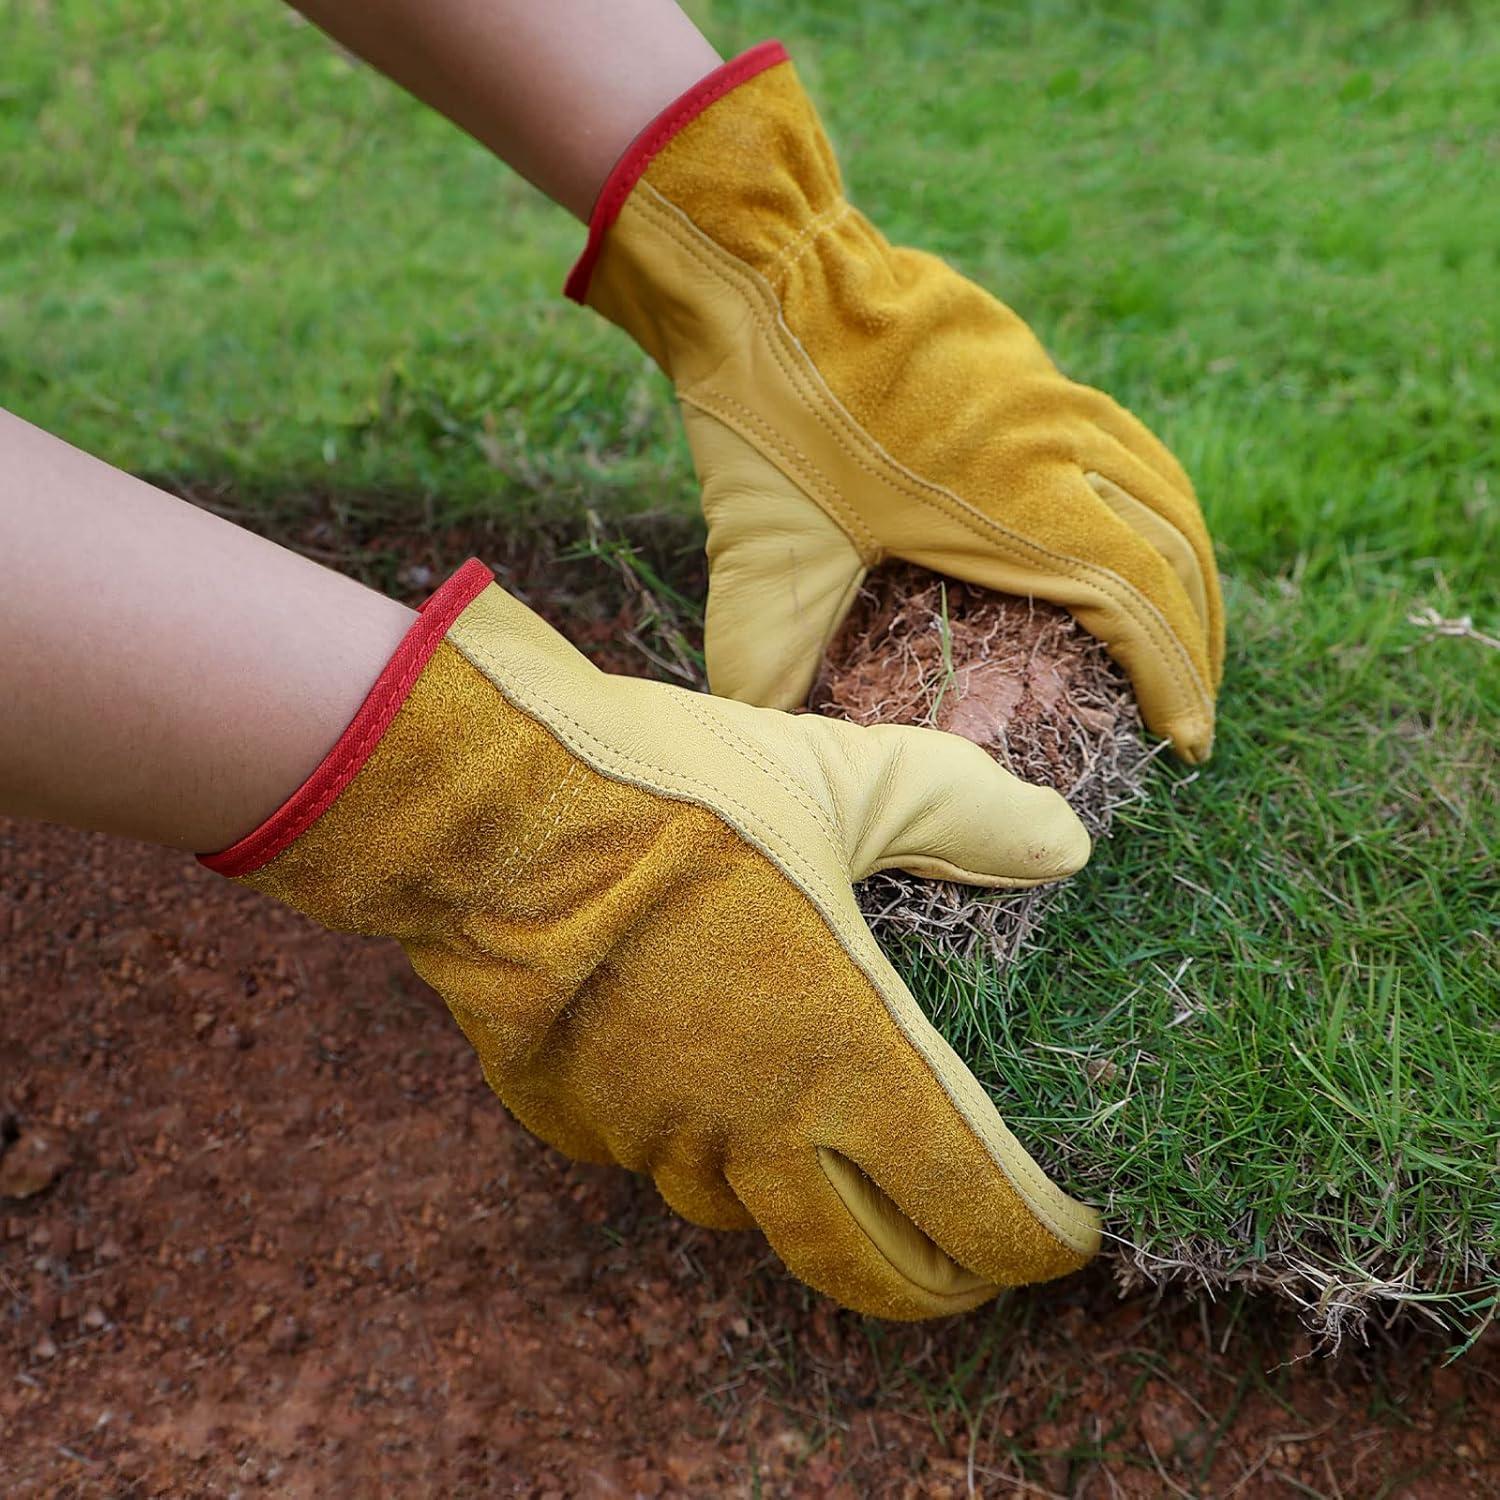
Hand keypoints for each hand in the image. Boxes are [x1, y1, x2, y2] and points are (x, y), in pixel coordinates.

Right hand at [209, 560, 1101, 1317]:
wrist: (488, 819)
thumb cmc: (675, 793)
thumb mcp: (841, 778)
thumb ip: (963, 813)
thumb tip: (1063, 840)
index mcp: (845, 1058)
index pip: (973, 1210)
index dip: (1035, 1239)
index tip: (1065, 1233)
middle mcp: (754, 1130)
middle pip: (871, 1271)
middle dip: (941, 1279)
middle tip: (973, 1255)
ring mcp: (656, 1139)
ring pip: (757, 1222)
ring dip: (818, 1212)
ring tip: (845, 1170)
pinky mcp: (578, 1123)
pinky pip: (664, 1165)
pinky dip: (711, 1153)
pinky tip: (714, 1093)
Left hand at [568, 42, 1223, 761]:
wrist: (764, 268)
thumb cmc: (767, 415)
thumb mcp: (763, 553)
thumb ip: (766, 659)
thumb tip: (760, 741)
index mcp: (1015, 502)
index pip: (1136, 603)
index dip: (1174, 679)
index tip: (1190, 743)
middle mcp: (1058, 445)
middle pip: (1176, 550)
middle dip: (1199, 638)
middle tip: (1196, 709)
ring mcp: (1052, 396)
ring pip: (1167, 487)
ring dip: (1191, 567)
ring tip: (1191, 631)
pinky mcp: (1032, 367)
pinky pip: (1125, 441)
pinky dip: (1153, 502)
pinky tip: (1134, 530)